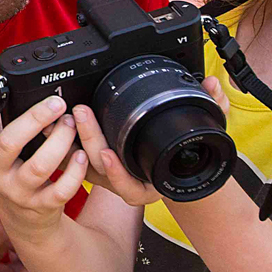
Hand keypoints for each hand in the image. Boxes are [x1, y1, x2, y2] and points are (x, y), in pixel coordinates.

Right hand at [0, 87, 92, 248]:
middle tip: (57, 104)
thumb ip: (8, 125)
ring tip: (71, 125)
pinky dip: (75, 171)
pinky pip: (61, 190)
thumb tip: (21, 88)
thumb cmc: (16, 170)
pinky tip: (82, 155)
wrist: (24, 218)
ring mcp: (18, 192)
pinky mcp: (40, 206)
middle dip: (34, 119)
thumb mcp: (4, 151)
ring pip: (39, 166)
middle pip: (9, 143)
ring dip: (59, 142)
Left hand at [74, 74, 231, 209]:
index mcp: (151, 186)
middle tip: (82, 113)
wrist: (176, 170)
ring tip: (68, 114)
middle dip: (90, 139)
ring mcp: (107, 176)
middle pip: (100, 169)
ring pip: (83, 163)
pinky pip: (74, 158)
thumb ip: (215, 109)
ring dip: (73, 138)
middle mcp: (126, 184)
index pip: (129, 186)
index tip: (107, 155)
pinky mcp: (93, 165)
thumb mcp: (205, 133)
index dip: (117, 174)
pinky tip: (56, 122)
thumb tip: (213, 85)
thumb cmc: (186, 154)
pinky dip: (65, 141)